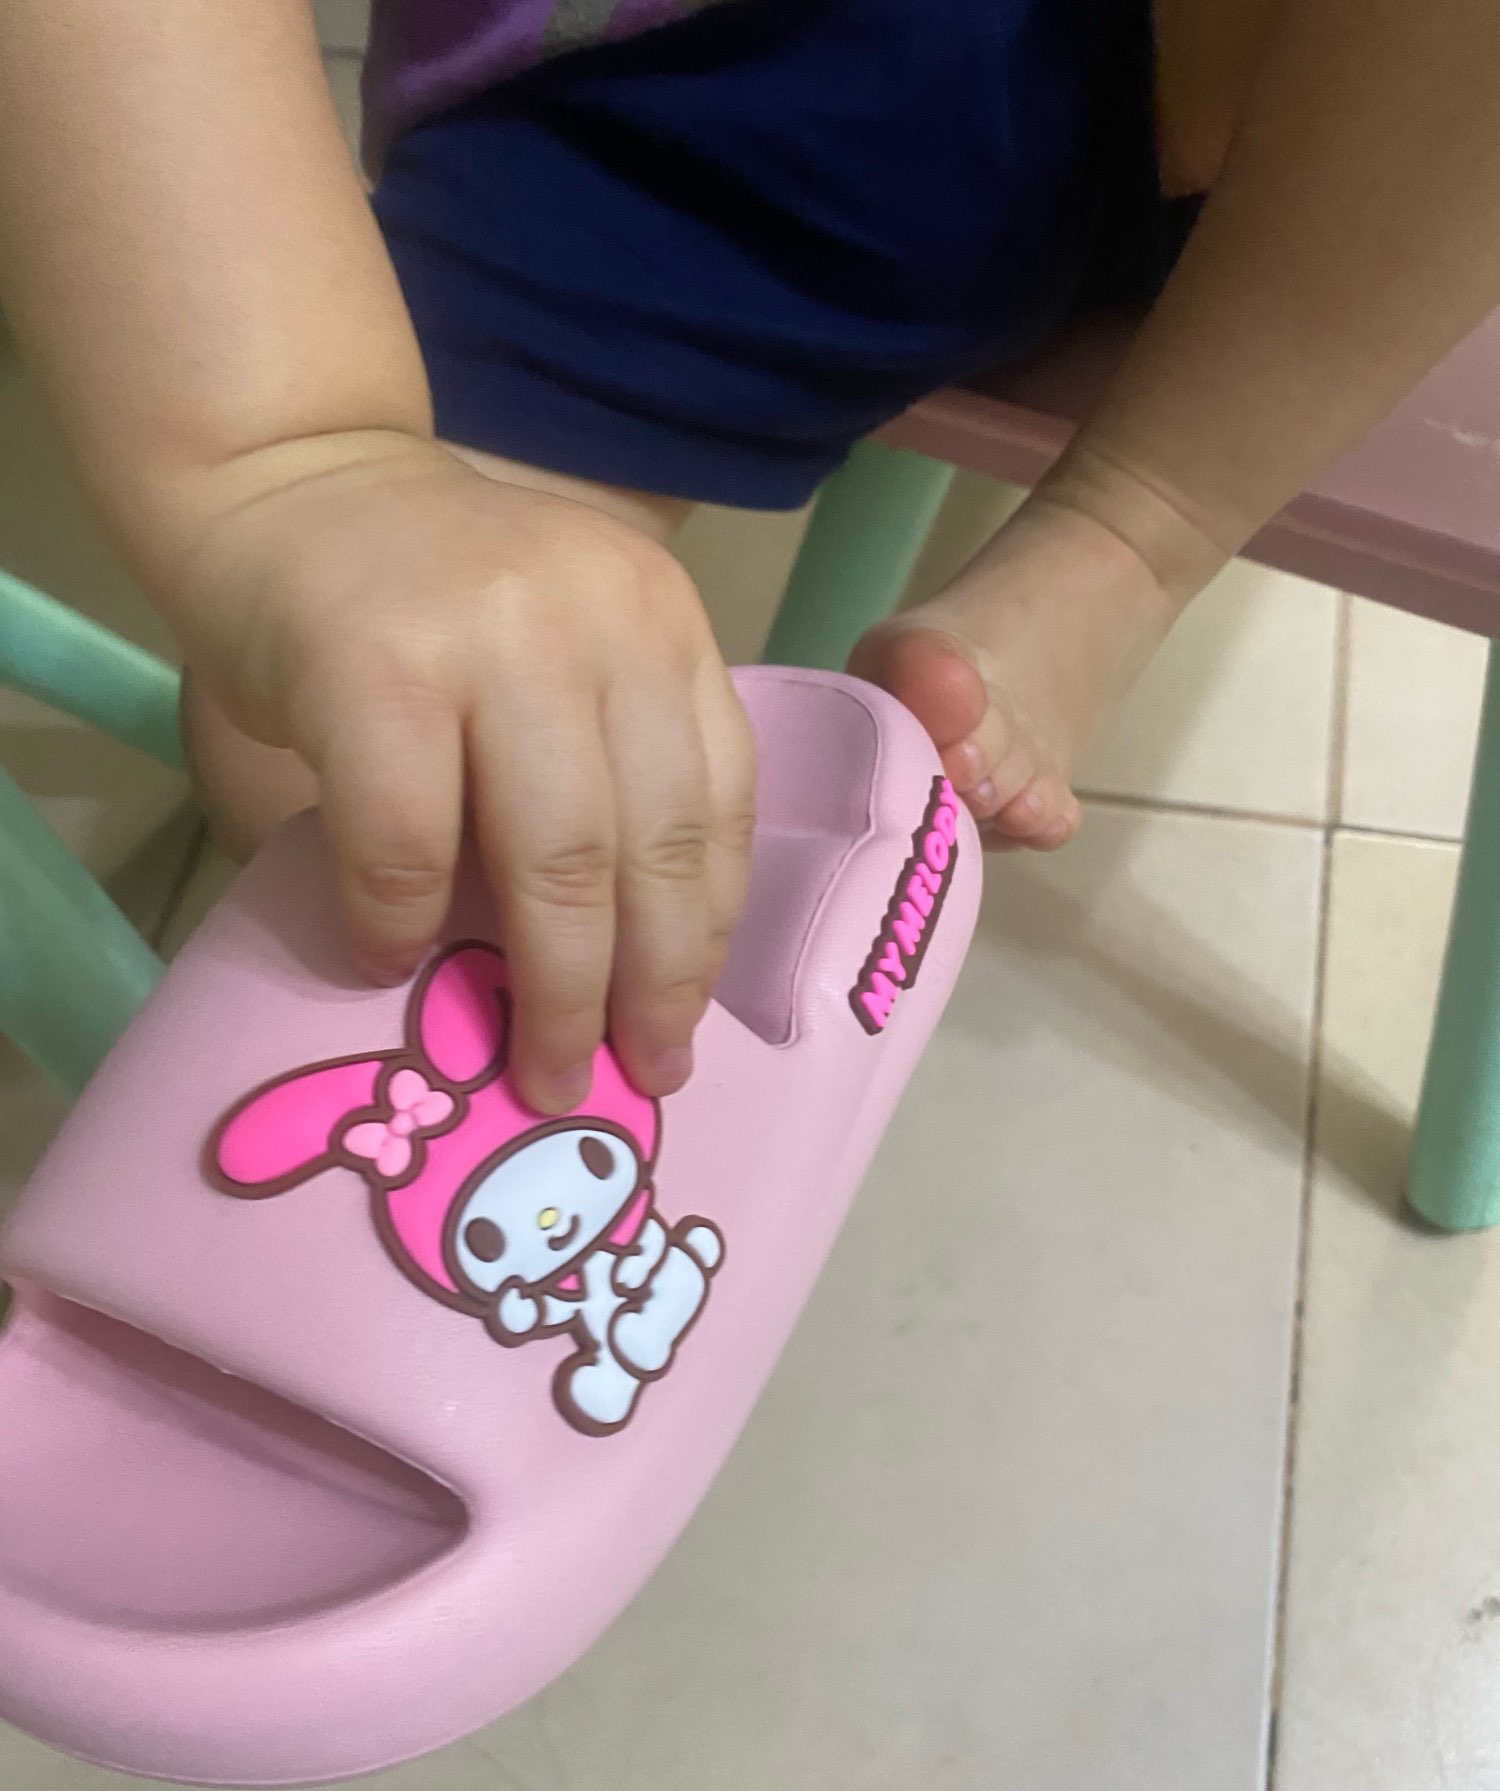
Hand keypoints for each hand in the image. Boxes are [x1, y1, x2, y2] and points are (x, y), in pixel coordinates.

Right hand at [170, 432, 755, 1111]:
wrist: (286, 476)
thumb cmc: (423, 602)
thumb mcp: (557, 657)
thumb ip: (601, 767)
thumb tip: (621, 974)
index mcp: (662, 625)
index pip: (719, 806)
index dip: (705, 937)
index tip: (683, 1029)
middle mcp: (603, 621)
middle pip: (653, 849)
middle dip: (647, 990)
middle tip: (628, 1078)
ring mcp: (494, 637)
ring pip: (559, 861)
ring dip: (552, 991)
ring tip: (538, 1068)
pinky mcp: (377, 666)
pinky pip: (410, 844)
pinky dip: (403, 924)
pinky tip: (390, 964)